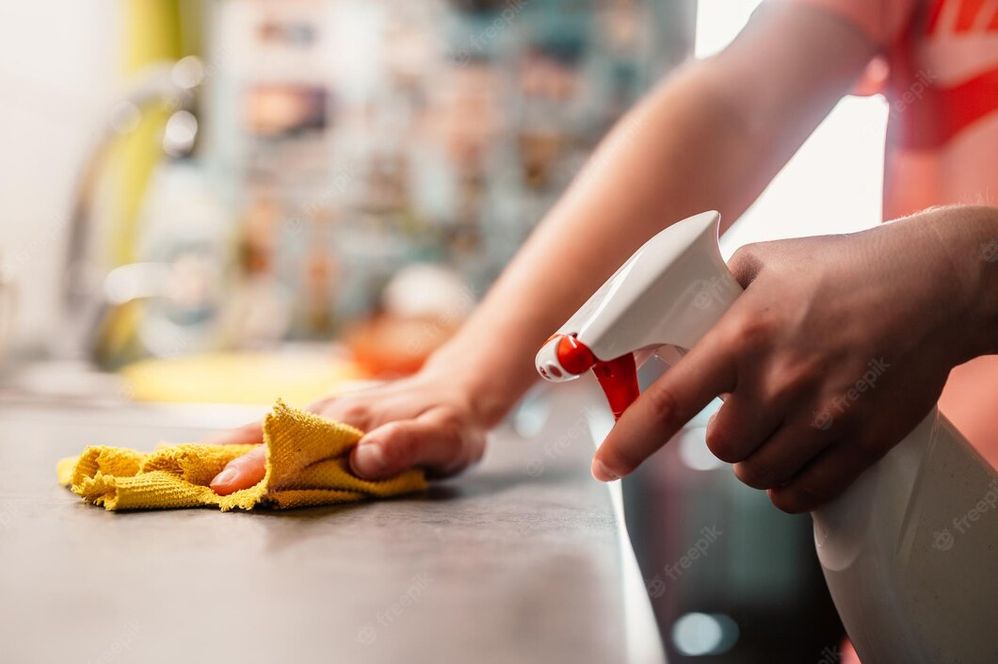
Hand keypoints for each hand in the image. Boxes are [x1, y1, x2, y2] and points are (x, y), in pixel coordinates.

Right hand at [209, 364, 491, 494]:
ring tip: (181, 465)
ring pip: (267, 425)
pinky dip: (246, 438)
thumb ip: (409, 445)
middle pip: (268, 432)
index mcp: (356, 420)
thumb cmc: (452, 424)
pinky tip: (220, 452)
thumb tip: (365, 456)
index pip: (298, 446)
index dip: (260, 466)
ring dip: (225, 445)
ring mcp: (326, 408)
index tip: (223, 485)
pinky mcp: (326, 412)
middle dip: (222, 455)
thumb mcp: (446, 438)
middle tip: (175, 476)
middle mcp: (332, 410)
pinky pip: (279, 425)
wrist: (459, 391)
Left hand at [591, 206, 997, 511]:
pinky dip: (790, 485)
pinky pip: (804, 493)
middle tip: (744, 408)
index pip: (669, 404)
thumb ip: (713, 295)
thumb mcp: (764, 261)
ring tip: (776, 426)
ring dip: (755, 460)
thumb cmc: (842, 266)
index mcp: (743, 335)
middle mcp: (778, 381)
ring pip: (757, 475)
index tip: (604, 468)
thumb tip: (669, 323)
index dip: (627, 443)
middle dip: (722, 434)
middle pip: (719, 448)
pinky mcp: (865, 441)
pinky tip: (795, 460)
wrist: (935, 283)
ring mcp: (825, 416)